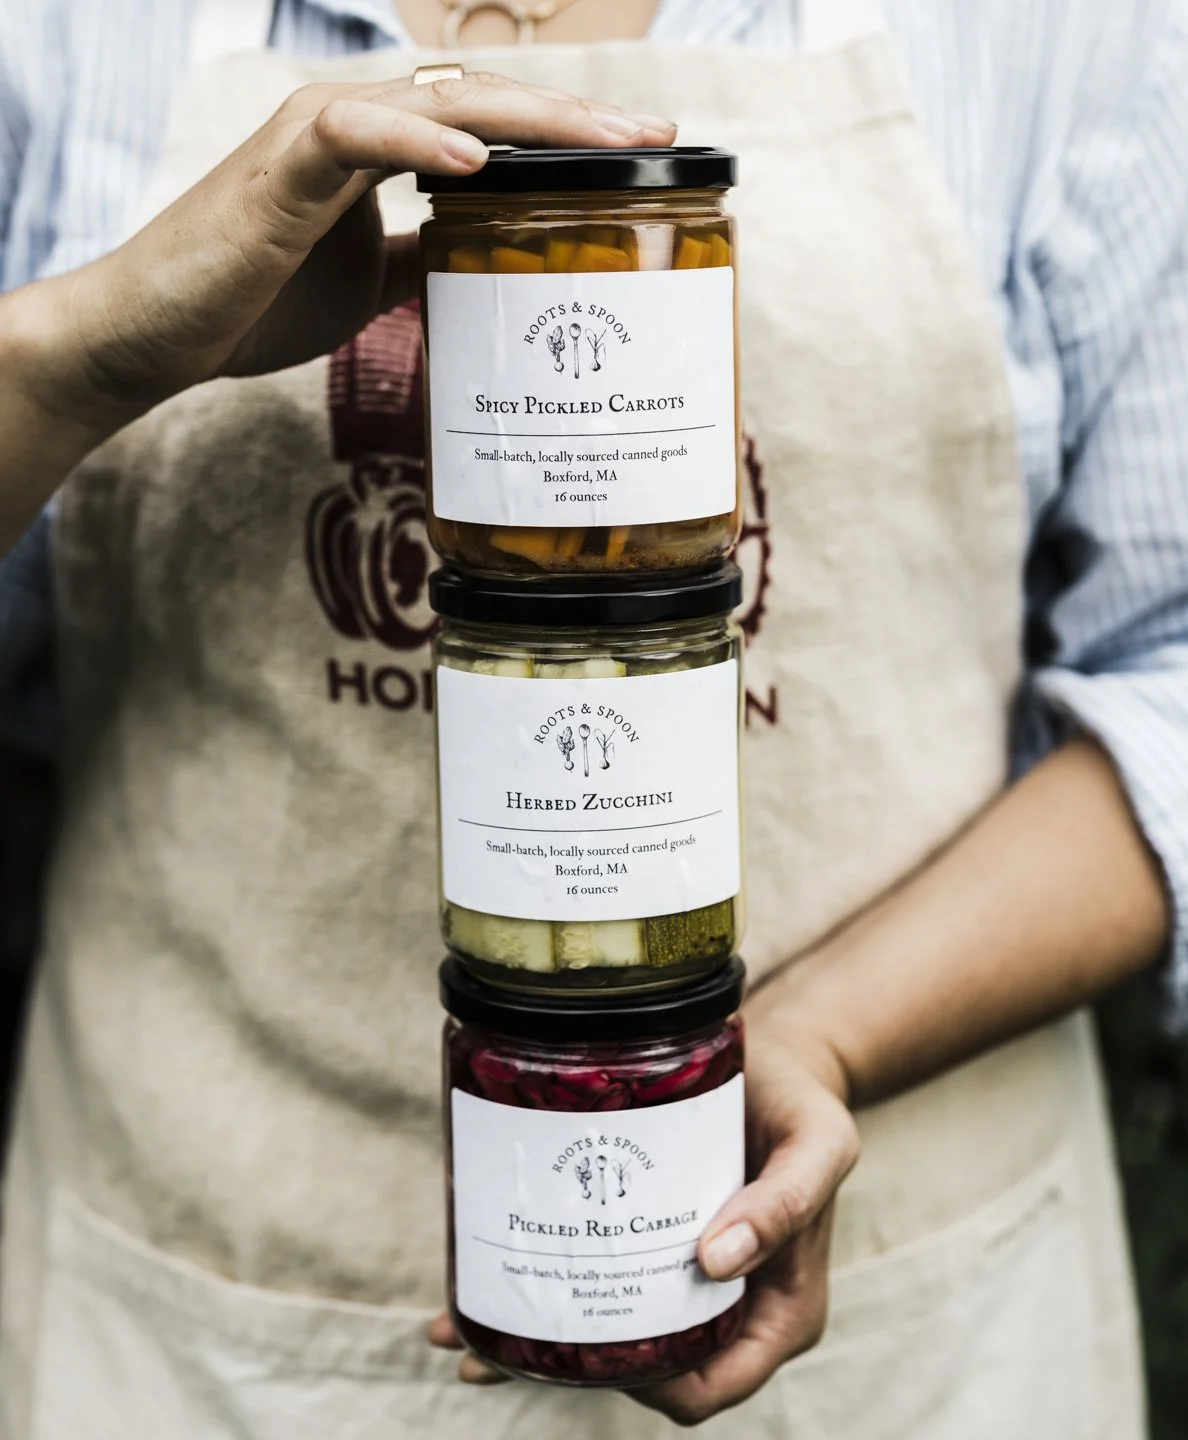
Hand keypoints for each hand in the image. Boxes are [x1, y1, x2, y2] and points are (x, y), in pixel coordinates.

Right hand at [17, 73, 673, 433]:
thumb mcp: (367, 284)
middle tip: (657, 135)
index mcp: (380, 149)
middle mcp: (356, 127)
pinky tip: (480, 164)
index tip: (644, 155)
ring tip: (602, 140)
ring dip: (526, 117)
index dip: (567, 136)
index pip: (490, 125)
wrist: (160, 333)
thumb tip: (482, 266)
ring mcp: (316, 137)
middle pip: (483, 102)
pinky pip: (355, 136)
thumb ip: (422, 262)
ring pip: (437, 102)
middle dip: (575, 117)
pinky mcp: (280, 169)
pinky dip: (417, 143)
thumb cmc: (257, 302)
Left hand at [427, 1028, 858, 1423]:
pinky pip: (601, 1283)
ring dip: (542, 1340)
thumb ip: (786, 1201)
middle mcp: (730, 1307)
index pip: (713, 1383)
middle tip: (506, 1341)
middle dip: (579, 1365)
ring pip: (613, 1334)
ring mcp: (687, 1280)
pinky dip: (544, 1296)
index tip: (602, 1347)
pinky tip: (476, 1298)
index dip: (656, 1384)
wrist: (781, 1060)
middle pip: (651, 1370)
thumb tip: (715, 1262)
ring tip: (461, 1328)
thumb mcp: (818, 1143)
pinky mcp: (653, 1242)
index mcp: (781, 1310)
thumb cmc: (802, 1104)